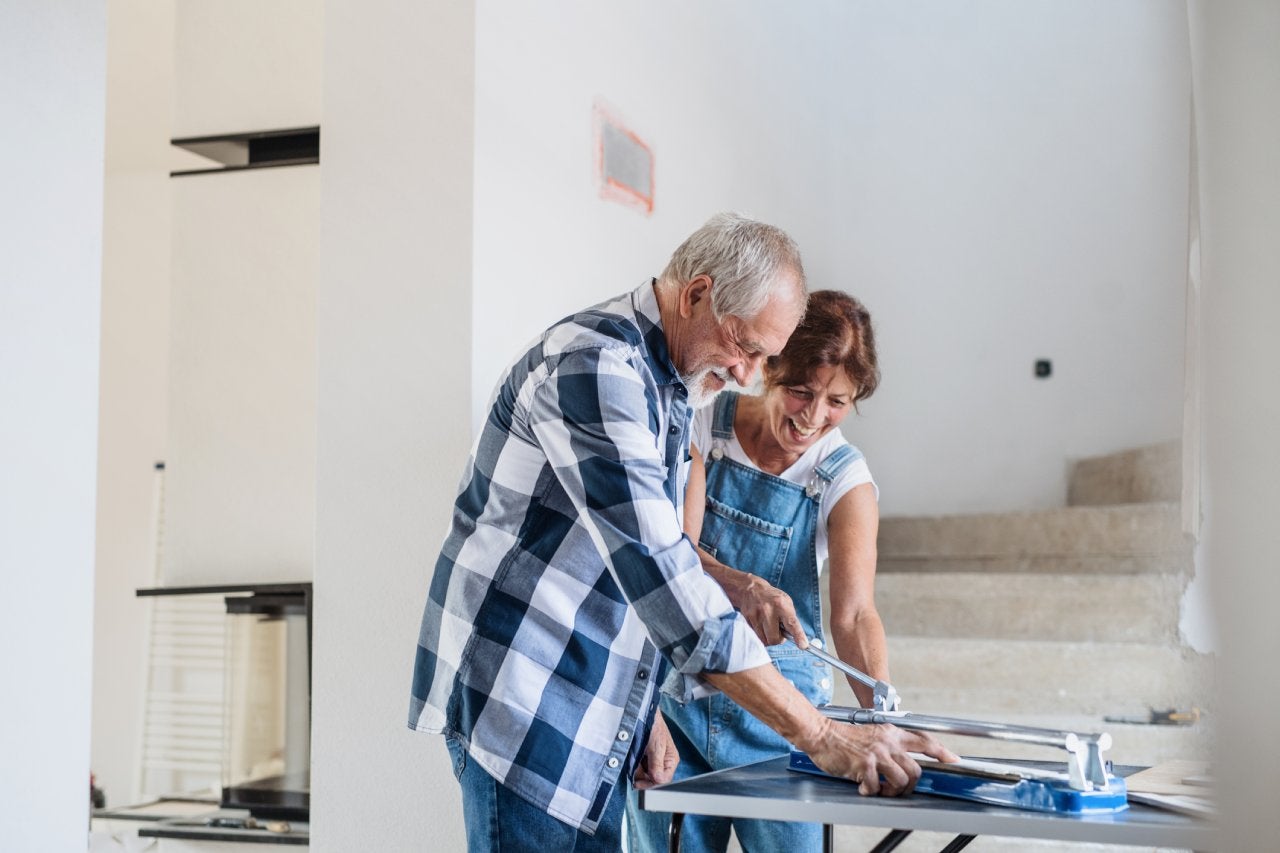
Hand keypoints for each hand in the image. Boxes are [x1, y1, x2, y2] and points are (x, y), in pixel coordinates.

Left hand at [632, 711, 678, 789]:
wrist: (642, 713)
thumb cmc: (654, 725)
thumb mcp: (656, 746)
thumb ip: (657, 764)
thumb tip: (659, 780)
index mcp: (671, 760)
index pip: (664, 780)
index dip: (651, 783)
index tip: (638, 782)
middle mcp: (663, 762)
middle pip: (653, 779)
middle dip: (642, 775)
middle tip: (634, 769)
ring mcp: (653, 760)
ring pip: (644, 774)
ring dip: (636, 769)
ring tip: (634, 758)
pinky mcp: (644, 757)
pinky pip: (638, 767)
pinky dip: (634, 764)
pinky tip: (632, 757)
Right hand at [716, 567, 805, 646]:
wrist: (751, 589)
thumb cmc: (772, 598)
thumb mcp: (786, 602)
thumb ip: (790, 618)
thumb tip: (793, 637)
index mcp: (781, 604)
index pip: (791, 623)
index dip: (798, 635)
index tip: (803, 645)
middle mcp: (768, 610)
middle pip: (774, 639)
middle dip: (778, 639)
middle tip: (779, 632)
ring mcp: (756, 615)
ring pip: (764, 640)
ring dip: (769, 638)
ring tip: (770, 627)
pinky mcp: (747, 619)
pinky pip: (756, 636)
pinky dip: (761, 635)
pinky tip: (762, 625)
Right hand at [800, 719, 958, 796]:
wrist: (821, 734)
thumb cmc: (843, 737)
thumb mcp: (871, 733)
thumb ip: (888, 744)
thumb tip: (901, 762)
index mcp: (891, 733)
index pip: (924, 741)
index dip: (941, 751)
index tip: (953, 760)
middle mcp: (887, 742)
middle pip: (916, 769)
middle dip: (911, 785)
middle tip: (898, 789)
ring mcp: (877, 754)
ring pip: (902, 781)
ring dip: (892, 792)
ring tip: (880, 789)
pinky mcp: (864, 765)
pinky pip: (876, 788)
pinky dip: (870, 792)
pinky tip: (862, 787)